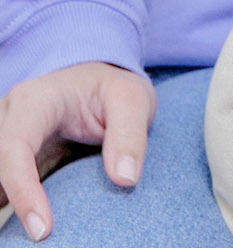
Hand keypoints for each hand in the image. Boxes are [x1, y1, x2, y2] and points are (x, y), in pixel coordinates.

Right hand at [0, 62, 154, 241]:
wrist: (99, 85)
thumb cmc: (112, 90)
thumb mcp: (133, 99)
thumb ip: (129, 134)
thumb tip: (124, 179)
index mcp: (36, 101)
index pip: (14, 147)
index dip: (22, 190)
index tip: (43, 230)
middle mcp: (10, 118)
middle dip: (4, 196)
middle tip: (38, 236)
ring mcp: (4, 140)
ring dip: (4, 200)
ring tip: (22, 238)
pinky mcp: (9, 162)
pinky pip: (0, 188)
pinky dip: (7, 205)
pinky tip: (19, 232)